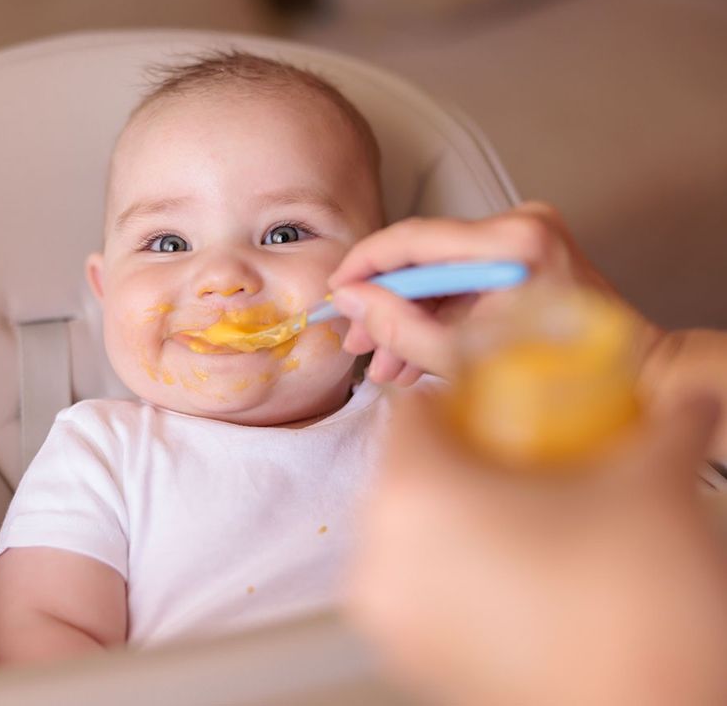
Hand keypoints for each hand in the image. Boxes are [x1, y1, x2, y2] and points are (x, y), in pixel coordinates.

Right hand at [328, 202, 662, 384]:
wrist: (630, 376)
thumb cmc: (560, 378)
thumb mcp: (464, 359)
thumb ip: (400, 328)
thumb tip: (352, 301)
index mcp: (514, 242)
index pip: (415, 238)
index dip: (366, 265)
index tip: (337, 291)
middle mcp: (521, 225)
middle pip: (425, 257)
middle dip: (385, 302)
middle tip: (355, 338)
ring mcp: (524, 238)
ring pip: (440, 274)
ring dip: (408, 316)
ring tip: (381, 363)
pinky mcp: (523, 255)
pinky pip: (463, 282)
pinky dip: (437, 316)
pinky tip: (410, 355)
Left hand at [347, 387, 726, 704]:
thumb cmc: (634, 609)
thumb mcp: (653, 494)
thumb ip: (664, 429)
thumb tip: (688, 400)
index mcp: (413, 495)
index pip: (411, 414)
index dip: (457, 401)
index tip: (495, 405)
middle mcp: (378, 556)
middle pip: (404, 476)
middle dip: (458, 463)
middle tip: (519, 463)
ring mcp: (388, 620)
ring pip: (406, 536)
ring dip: (454, 520)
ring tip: (525, 522)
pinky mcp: (409, 665)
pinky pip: (416, 591)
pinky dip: (451, 572)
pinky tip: (518, 574)